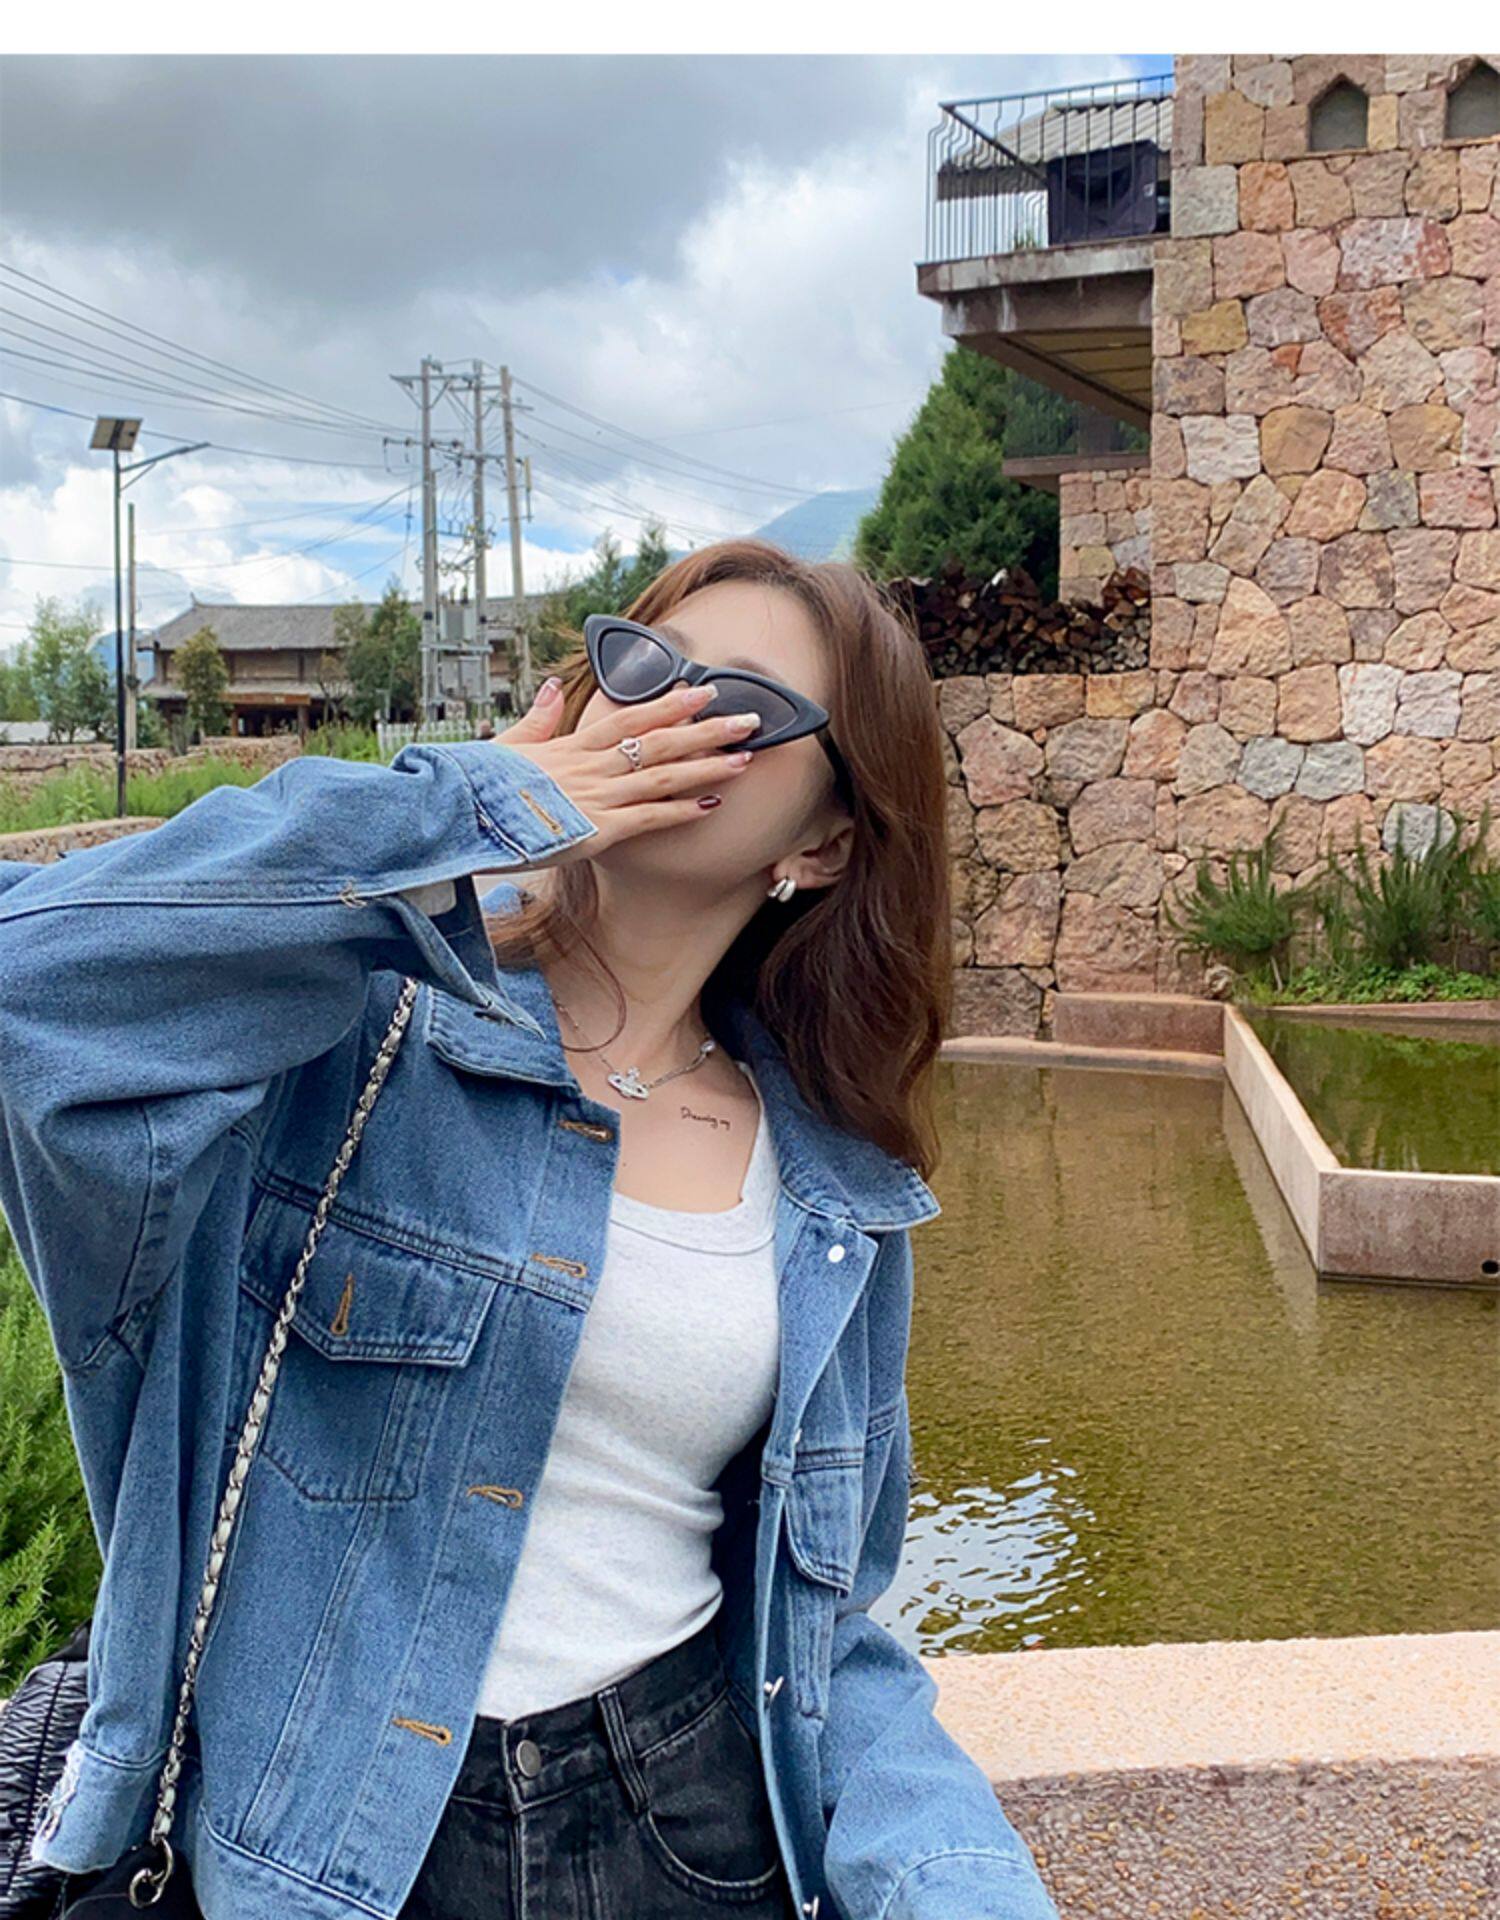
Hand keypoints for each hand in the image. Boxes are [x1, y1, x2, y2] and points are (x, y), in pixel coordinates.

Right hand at [492, 676, 758, 868]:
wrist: (460, 815)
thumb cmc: (480, 786)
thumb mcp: (508, 746)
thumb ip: (537, 718)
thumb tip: (553, 687)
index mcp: (572, 746)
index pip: (631, 718)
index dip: (670, 704)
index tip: (704, 691)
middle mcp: (591, 766)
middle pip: (660, 741)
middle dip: (707, 729)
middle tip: (748, 720)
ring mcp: (596, 796)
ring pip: (663, 776)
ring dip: (706, 767)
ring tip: (744, 759)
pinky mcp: (596, 830)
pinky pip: (648, 818)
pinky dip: (680, 811)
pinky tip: (710, 806)